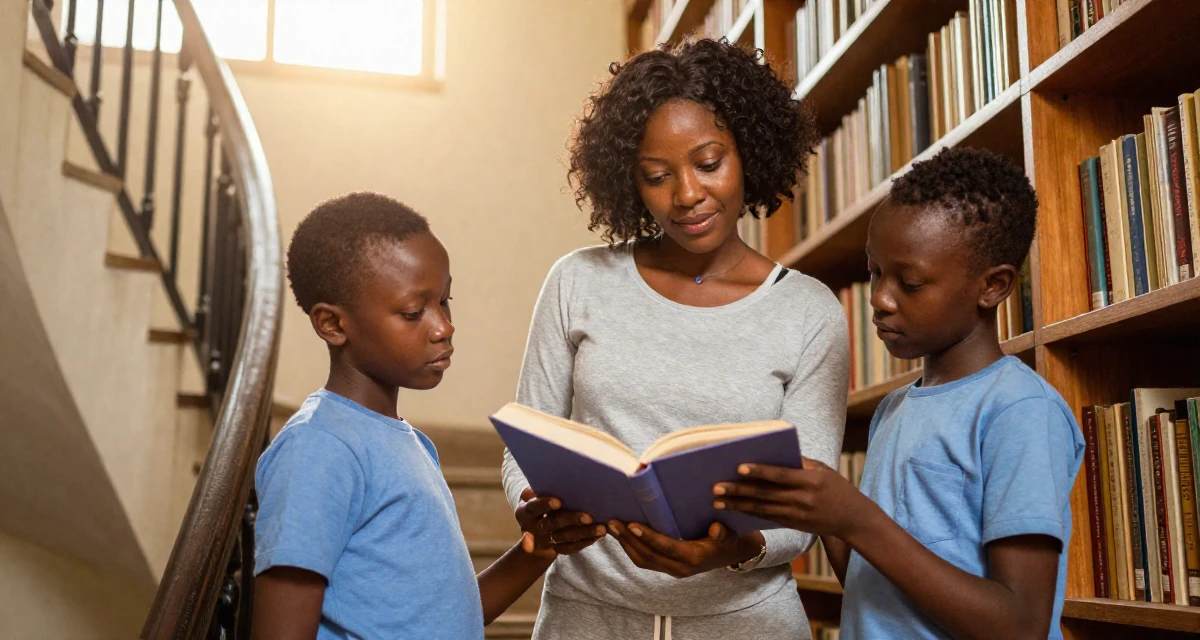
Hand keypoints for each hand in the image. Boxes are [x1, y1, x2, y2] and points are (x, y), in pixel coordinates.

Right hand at [514, 487, 605, 558]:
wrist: (530, 538)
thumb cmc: (536, 505)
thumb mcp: (530, 497)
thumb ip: (538, 489)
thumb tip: (553, 479)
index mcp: (525, 512)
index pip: (534, 507)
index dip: (545, 504)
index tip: (558, 501)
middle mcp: (533, 528)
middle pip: (552, 524)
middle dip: (571, 519)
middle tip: (589, 516)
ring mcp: (545, 541)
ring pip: (566, 537)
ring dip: (584, 533)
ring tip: (601, 528)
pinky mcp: (557, 549)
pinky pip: (572, 547)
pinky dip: (586, 541)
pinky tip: (599, 535)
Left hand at [607, 520, 762, 578]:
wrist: (731, 555)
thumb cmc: (728, 541)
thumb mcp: (730, 536)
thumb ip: (723, 533)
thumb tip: (716, 528)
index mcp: (693, 559)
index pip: (666, 548)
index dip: (648, 537)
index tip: (632, 525)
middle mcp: (679, 568)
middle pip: (648, 556)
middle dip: (628, 540)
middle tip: (613, 522)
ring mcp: (672, 570)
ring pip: (642, 560)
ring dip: (625, 544)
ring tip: (612, 527)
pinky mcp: (667, 567)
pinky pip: (645, 560)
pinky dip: (631, 548)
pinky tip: (622, 535)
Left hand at [712, 457, 875, 538]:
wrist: (853, 519)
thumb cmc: (837, 487)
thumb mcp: (822, 470)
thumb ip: (799, 462)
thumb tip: (771, 452)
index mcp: (811, 481)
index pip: (780, 475)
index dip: (759, 471)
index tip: (738, 467)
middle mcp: (803, 499)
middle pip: (765, 494)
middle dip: (739, 491)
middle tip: (716, 487)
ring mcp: (797, 515)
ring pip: (762, 509)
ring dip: (738, 505)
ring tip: (718, 501)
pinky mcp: (793, 525)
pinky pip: (767, 518)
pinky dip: (749, 513)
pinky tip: (733, 509)